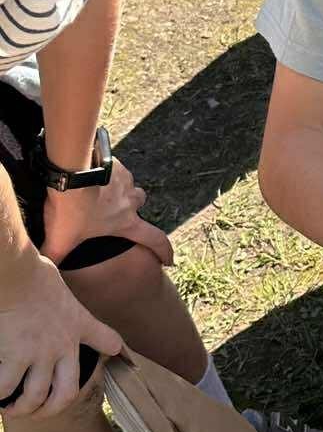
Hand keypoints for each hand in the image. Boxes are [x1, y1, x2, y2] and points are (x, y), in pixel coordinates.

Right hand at [0, 248, 121, 416]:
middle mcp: (63, 345)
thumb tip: (45, 283)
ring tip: (11, 408)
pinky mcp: (16, 357)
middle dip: (52, 408)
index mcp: (77, 323)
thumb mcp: (58, 284)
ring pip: (35, 396)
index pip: (106, 339)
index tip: (125, 358)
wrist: (15, 273)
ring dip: (22, 407)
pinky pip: (6, 387)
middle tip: (40, 411)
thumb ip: (57, 296)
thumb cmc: (31, 271)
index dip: (116, 350)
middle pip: (66, 392)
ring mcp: (40, 354)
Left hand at [40, 160, 173, 268]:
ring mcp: (124, 178)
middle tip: (116, 210)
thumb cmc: (71, 207)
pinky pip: (114, 167)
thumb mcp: (60, 238)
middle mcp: (131, 200)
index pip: (154, 240)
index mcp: (126, 222)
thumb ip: (55, 256)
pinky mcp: (114, 162)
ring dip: (117, 187)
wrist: (70, 171)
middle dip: (133, 205)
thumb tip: (46, 270)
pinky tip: (89, 173)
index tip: (168, 260)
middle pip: (142, 202)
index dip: (163, 251)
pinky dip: (105, 170)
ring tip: (96, 189)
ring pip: (128, 183)